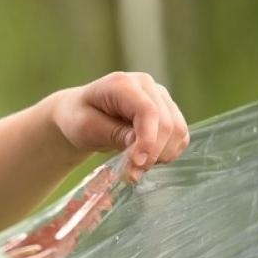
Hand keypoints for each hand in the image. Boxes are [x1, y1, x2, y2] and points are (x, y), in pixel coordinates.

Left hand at [50, 72, 188, 179]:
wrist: (79, 113)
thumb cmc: (78, 118)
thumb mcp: (86, 128)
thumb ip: (114, 134)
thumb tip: (141, 147)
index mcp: (122, 84)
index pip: (148, 111)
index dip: (148, 140)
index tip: (139, 164)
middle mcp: (146, 85)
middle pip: (167, 123)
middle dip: (154, 153)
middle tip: (133, 173)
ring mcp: (159, 96)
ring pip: (178, 130)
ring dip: (162, 154)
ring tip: (137, 168)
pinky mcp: (167, 110)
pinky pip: (180, 135)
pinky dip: (168, 152)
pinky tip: (148, 159)